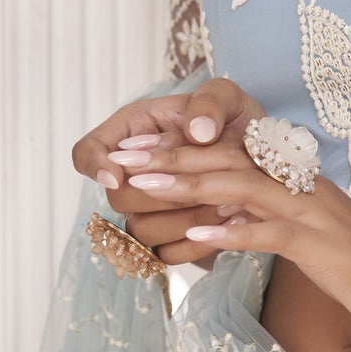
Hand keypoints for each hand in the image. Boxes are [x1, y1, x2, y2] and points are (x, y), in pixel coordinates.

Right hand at [72, 77, 266, 265]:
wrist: (263, 161)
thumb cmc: (236, 122)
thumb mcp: (229, 97)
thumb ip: (211, 102)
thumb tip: (197, 132)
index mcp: (135, 131)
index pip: (87, 150)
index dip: (94, 164)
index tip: (118, 176)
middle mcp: (134, 174)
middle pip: (117, 197)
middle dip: (160, 193)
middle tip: (207, 185)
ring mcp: (149, 209)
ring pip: (140, 230)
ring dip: (184, 219)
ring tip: (228, 204)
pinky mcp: (170, 238)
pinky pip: (167, 254)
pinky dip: (197, 243)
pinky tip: (227, 224)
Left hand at [113, 137, 350, 325]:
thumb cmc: (345, 258)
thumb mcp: (296, 227)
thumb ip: (257, 213)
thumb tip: (213, 213)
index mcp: (288, 174)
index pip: (225, 150)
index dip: (176, 147)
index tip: (132, 149)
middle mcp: (295, 182)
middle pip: (224, 160)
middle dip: (169, 157)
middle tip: (122, 158)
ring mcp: (305, 209)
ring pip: (240, 187)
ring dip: (189, 184)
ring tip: (144, 185)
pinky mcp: (314, 241)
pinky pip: (268, 232)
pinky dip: (232, 232)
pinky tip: (196, 235)